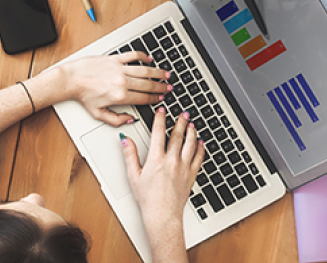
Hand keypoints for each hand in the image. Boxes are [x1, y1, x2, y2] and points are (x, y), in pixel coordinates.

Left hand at [43, 53, 170, 125]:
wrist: (71, 79)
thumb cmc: (83, 95)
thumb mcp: (98, 114)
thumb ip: (116, 120)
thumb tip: (129, 120)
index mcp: (120, 97)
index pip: (144, 98)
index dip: (155, 99)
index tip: (161, 98)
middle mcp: (122, 82)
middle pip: (148, 85)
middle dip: (161, 87)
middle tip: (169, 87)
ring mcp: (119, 69)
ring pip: (144, 70)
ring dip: (157, 73)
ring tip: (166, 74)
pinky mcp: (114, 58)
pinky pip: (132, 56)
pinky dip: (142, 56)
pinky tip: (149, 59)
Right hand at [123, 109, 203, 242]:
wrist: (163, 215)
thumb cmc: (148, 198)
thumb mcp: (133, 175)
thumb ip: (130, 155)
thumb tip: (126, 140)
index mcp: (156, 159)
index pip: (158, 133)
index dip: (160, 119)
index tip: (162, 111)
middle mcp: (172, 161)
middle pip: (178, 136)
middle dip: (180, 122)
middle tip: (183, 113)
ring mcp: (183, 168)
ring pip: (191, 145)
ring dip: (192, 132)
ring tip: (192, 124)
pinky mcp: (191, 176)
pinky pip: (199, 158)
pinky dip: (201, 148)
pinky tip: (200, 143)